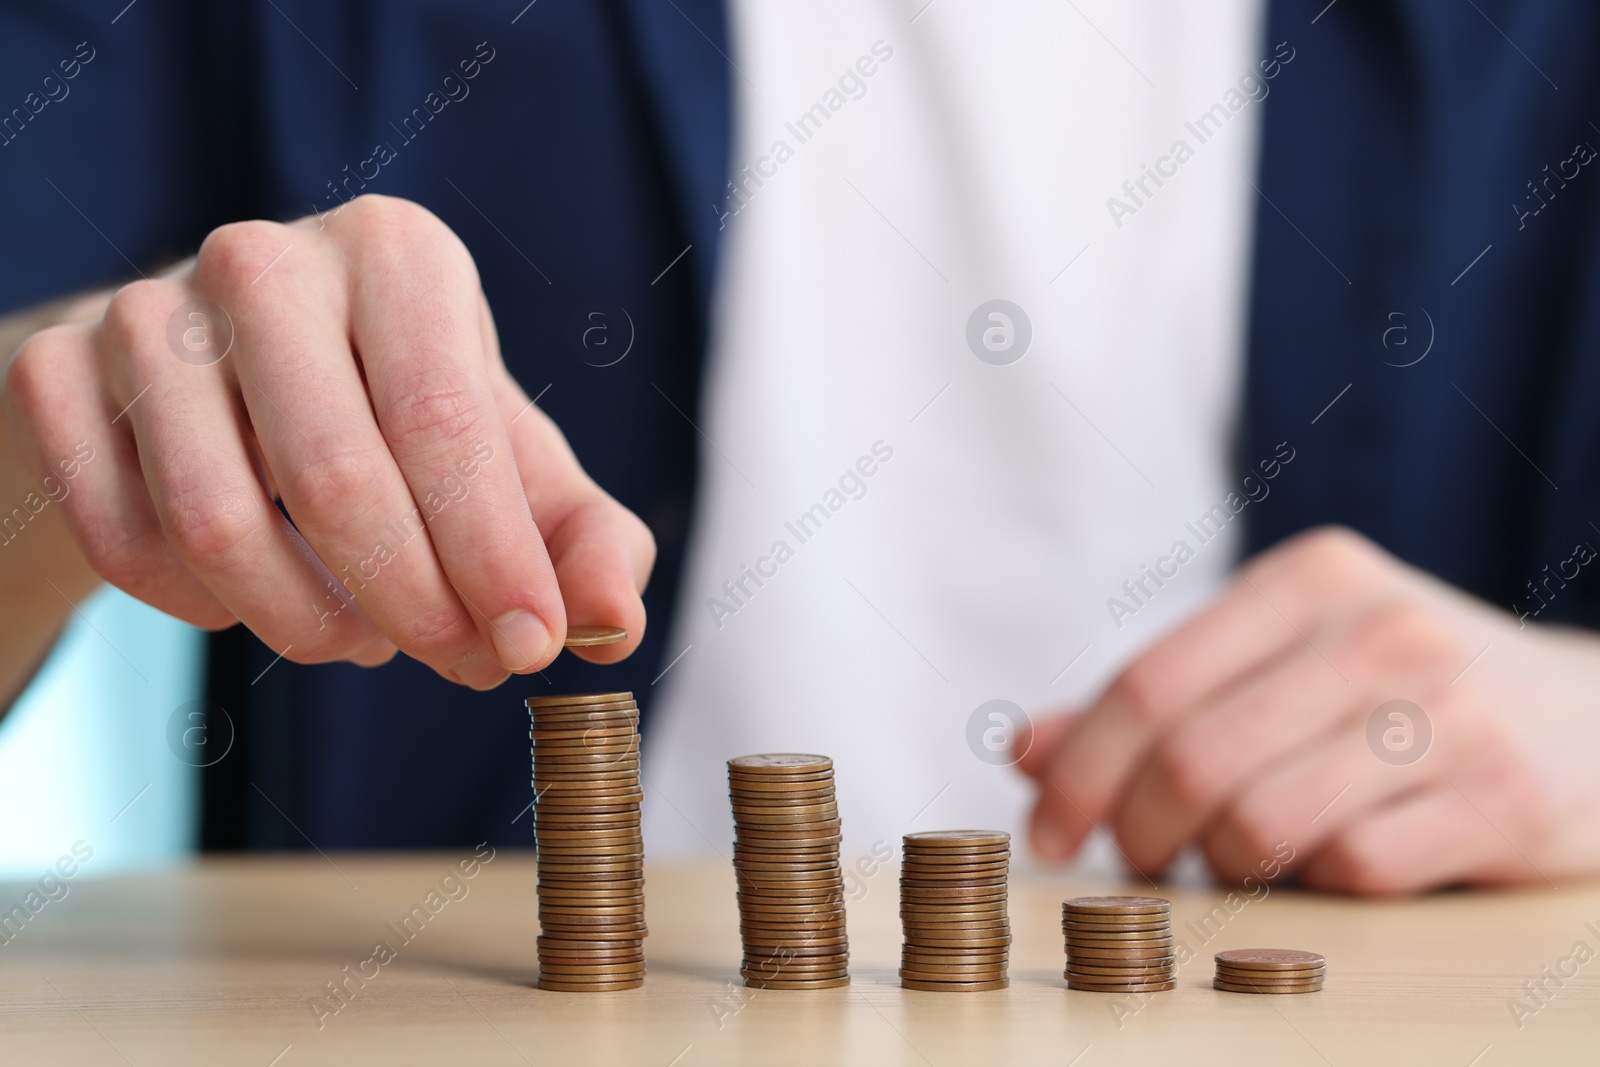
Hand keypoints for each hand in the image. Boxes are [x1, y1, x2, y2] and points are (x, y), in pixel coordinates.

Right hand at [3, 195, 653, 689]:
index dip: (492, 557)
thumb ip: (581, 538)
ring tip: (365, 634)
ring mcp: (144, 311)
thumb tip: (613, 624)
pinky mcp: (56, 374)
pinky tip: (259, 599)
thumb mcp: (508, 461)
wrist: (230, 378)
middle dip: (412, 605)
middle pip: (334, 479)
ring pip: (215, 525)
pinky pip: (125, 544)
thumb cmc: (398, 417)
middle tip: (454, 661)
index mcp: (396, 253)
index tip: (531, 649)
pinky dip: (206, 610)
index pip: (442, 423)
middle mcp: (265, 260)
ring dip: (308, 622)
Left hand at [1017, 527, 1599, 893]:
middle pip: (1194, 758)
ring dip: (1226, 864)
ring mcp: (1455, 712)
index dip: (1079, 771)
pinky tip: (1335, 858)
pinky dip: (1321, 884)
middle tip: (1140, 861)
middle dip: (1140, 832)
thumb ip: (1156, 700)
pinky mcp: (1511, 799)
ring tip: (1237, 858)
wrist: (1592, 714)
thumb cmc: (1398, 692)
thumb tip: (1023, 747)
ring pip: (1265, 821)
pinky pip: (1357, 870)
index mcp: (1311, 578)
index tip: (1048, 832)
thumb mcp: (1281, 661)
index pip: (1149, 684)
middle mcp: (1383, 630)